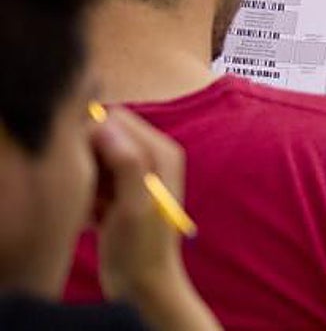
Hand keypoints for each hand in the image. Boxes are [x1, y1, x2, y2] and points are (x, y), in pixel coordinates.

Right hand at [92, 108, 189, 305]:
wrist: (144, 284)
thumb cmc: (141, 249)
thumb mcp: (134, 207)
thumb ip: (128, 164)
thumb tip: (108, 126)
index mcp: (162, 151)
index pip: (116, 119)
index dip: (92, 141)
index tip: (89, 176)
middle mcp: (154, 154)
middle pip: (103, 136)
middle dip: (88, 163)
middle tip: (93, 198)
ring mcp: (139, 171)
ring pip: (95, 158)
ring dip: (85, 182)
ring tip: (95, 211)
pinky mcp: (123, 188)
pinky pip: (93, 178)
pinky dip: (87, 195)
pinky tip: (94, 218)